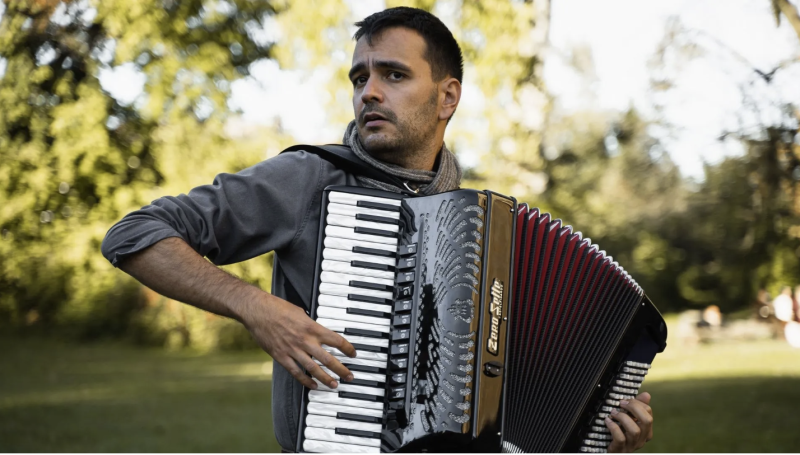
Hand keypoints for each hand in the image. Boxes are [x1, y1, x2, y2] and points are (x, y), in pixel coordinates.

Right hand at [242, 293, 356, 389]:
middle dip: (341, 369)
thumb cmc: (278, 308)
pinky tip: (313, 386)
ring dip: (326, 378)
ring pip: (313, 369)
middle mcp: (305, 340)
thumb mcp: (300, 312)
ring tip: (334, 385)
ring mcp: (292, 350)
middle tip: (349, 376)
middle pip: (328, 359)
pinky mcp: (281, 357)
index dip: (347, 348)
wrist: (257, 311)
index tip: (353, 353)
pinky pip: (296, 372)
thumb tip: (318, 331)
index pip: (336, 340)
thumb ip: (310, 324)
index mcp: (312, 327)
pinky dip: (305, 381)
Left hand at [605, 392, 652, 451]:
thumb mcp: (629, 420)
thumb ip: (637, 408)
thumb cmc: (621, 433)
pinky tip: (607, 421)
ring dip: (623, 418)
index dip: (637, 403)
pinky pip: (620, 438)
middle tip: (621, 403)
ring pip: (634, 430)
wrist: (612, 450)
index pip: (649, 413)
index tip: (625, 400)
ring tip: (613, 413)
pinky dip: (613, 427)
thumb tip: (647, 394)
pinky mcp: (620, 449)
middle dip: (634, 408)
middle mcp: (642, 438)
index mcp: (646, 431)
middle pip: (647, 421)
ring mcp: (632, 445)